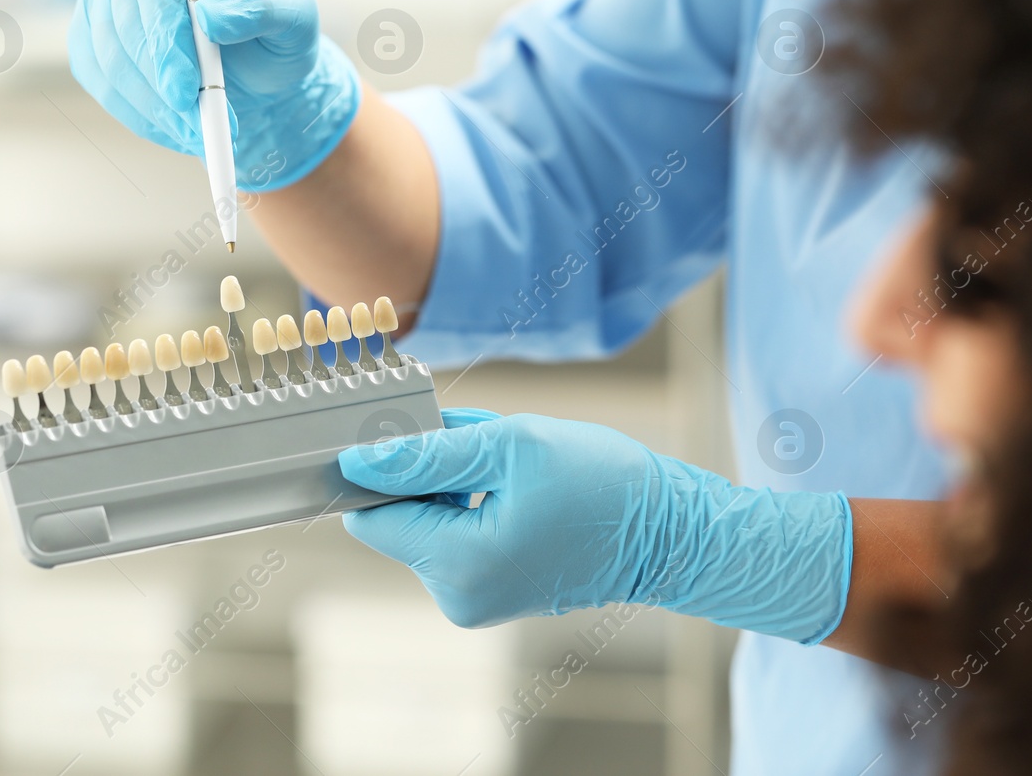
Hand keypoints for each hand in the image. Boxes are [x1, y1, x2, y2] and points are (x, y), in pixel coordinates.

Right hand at [68, 0, 358, 191]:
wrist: (257, 60)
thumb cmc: (277, 27)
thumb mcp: (294, 16)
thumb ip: (262, 8)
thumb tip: (212, 15)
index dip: (166, 32)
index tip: (187, 87)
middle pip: (124, 14)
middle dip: (160, 78)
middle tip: (197, 123)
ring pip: (108, 51)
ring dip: (151, 102)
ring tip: (197, 131)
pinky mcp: (90, 29)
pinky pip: (98, 76)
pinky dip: (135, 111)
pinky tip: (174, 126)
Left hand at [338, 408, 853, 641]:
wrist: (672, 532)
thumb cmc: (604, 483)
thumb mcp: (513, 446)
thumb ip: (430, 453)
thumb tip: (358, 460)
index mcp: (460, 563)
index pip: (372, 515)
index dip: (380, 468)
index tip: (412, 430)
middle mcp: (459, 596)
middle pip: (401, 518)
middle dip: (430, 470)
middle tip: (484, 439)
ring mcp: (477, 600)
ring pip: (431, 522)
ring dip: (455, 481)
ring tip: (512, 461)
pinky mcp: (495, 593)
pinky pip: (459, 536)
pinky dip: (475, 502)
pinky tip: (519, 484)